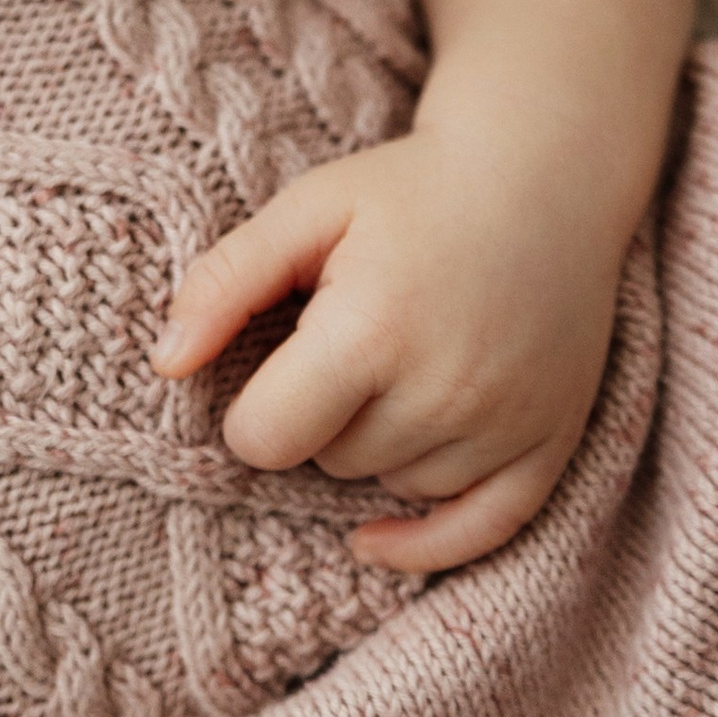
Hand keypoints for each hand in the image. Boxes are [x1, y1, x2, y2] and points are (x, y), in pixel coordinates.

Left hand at [154, 125, 619, 572]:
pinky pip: (483, 530)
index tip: (268, 367)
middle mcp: (445, 391)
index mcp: (373, 331)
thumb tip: (166, 363)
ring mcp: (506, 422)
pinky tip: (373, 541)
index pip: (266, 440)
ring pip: (397, 488)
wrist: (544, 174)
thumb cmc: (411, 190)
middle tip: (355, 338)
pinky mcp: (551, 440)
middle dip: (324, 416)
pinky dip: (428, 542)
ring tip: (405, 361)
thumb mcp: (308, 210)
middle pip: (331, 464)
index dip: (250, 410)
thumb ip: (226, 282)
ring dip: (381, 448)